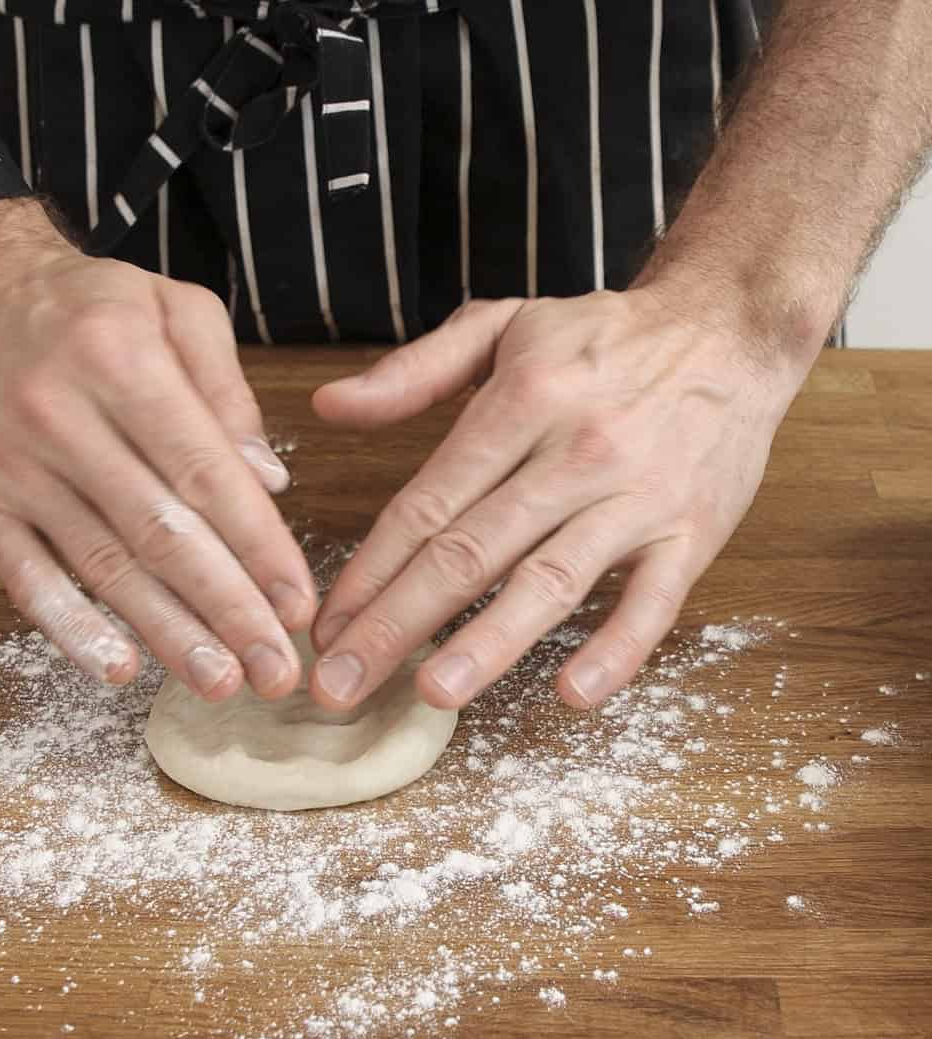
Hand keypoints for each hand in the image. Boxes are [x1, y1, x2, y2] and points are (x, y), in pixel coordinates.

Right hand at [0, 201, 315, 699]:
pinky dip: (69, 626)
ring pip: (102, 564)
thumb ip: (229, 393)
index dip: (258, 546)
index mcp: (121, 359)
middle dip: (227, 610)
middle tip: (275, 671)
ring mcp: (11, 463)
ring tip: (222, 682)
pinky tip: (118, 667)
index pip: (205, 472)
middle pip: (159, 532)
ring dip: (166, 632)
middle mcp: (60, 413)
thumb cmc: (91, 306)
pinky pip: (23, 575)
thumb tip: (270, 483)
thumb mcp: (175, 309)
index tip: (299, 604)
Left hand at [306, 287, 808, 711]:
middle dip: (397, 624)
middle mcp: (573, 452)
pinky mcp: (693, 532)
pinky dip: (616, 649)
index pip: (427, 503)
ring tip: (432, 693)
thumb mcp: (503, 326)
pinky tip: (572, 692)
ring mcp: (636, 497)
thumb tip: (328, 406)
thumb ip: (413, 370)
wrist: (730, 327)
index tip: (326, 626)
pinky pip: (654, 602)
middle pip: (471, 551)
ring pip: (551, 580)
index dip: (370, 570)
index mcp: (519, 403)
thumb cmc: (604, 337)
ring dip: (488, 643)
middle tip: (342, 685)